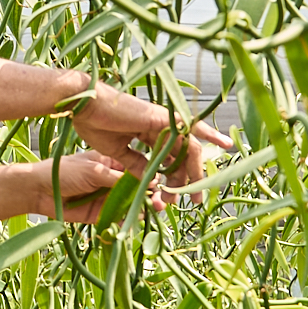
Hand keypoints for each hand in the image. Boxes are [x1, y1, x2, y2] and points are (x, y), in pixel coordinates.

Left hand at [43, 147, 167, 228]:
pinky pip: (118, 219)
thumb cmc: (63, 172)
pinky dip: (127, 222)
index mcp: (113, 163)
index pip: (138, 169)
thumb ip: (118, 178)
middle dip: (152, 195)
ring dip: (143, 209)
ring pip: (131, 205)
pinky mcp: (101, 214)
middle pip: (139, 189)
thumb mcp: (94, 170)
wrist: (38, 191)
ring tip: (154, 211)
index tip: (164, 182)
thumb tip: (147, 180)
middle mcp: (113, 181)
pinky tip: (135, 221)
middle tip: (162, 203)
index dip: (152, 176)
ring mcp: (108, 198)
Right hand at [73, 82, 230, 192]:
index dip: (173, 179)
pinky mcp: (162, 118)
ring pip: (187, 148)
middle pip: (181, 156)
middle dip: (187, 180)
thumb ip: (135, 164)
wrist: (83, 106)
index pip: (169, 158)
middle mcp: (159, 127)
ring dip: (193, 172)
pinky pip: (190, 128)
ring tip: (196, 194)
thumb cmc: (94, 124)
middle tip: (191, 202)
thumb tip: (151, 181)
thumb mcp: (117, 152)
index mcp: (147, 133)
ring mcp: (162, 121)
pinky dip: (208, 133)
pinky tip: (224, 144)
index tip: (171, 199)